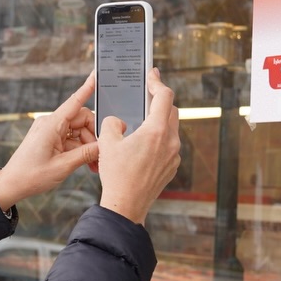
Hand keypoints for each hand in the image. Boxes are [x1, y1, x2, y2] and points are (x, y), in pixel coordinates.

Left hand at [0, 73, 98, 210]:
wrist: (12, 184)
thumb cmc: (31, 175)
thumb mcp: (63, 166)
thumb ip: (86, 154)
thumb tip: (104, 146)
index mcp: (52, 125)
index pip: (74, 102)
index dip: (87, 88)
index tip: (95, 75)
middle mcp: (51, 124)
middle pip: (82, 120)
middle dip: (94, 136)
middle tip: (101, 156)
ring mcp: (51, 131)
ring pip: (79, 131)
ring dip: (89, 147)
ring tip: (94, 165)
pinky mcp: (51, 139)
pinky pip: (72, 139)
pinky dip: (81, 150)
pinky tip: (87, 163)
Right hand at [96, 68, 179, 224]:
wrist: (126, 205)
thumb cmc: (117, 174)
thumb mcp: (107, 142)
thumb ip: (112, 123)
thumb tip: (119, 121)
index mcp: (157, 131)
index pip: (164, 96)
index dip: (157, 82)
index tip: (151, 75)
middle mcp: (170, 142)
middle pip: (171, 111)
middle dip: (159, 101)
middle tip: (146, 95)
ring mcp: (174, 156)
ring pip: (171, 129)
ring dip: (159, 121)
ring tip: (142, 122)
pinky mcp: (171, 167)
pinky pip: (168, 145)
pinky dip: (158, 139)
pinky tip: (142, 145)